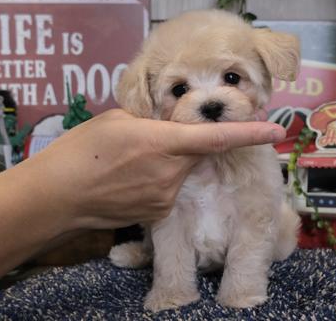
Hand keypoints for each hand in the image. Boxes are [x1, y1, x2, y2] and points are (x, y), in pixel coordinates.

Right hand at [23, 108, 285, 230]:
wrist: (59, 197)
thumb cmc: (81, 152)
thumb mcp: (116, 120)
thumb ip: (152, 121)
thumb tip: (167, 125)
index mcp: (163, 142)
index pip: (216, 138)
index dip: (249, 133)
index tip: (276, 130)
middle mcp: (171, 173)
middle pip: (195, 154)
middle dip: (184, 145)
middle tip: (151, 142)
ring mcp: (166, 197)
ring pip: (180, 173)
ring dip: (167, 164)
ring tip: (130, 165)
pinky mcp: (158, 214)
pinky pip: (168, 191)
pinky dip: (158, 182)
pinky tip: (130, 182)